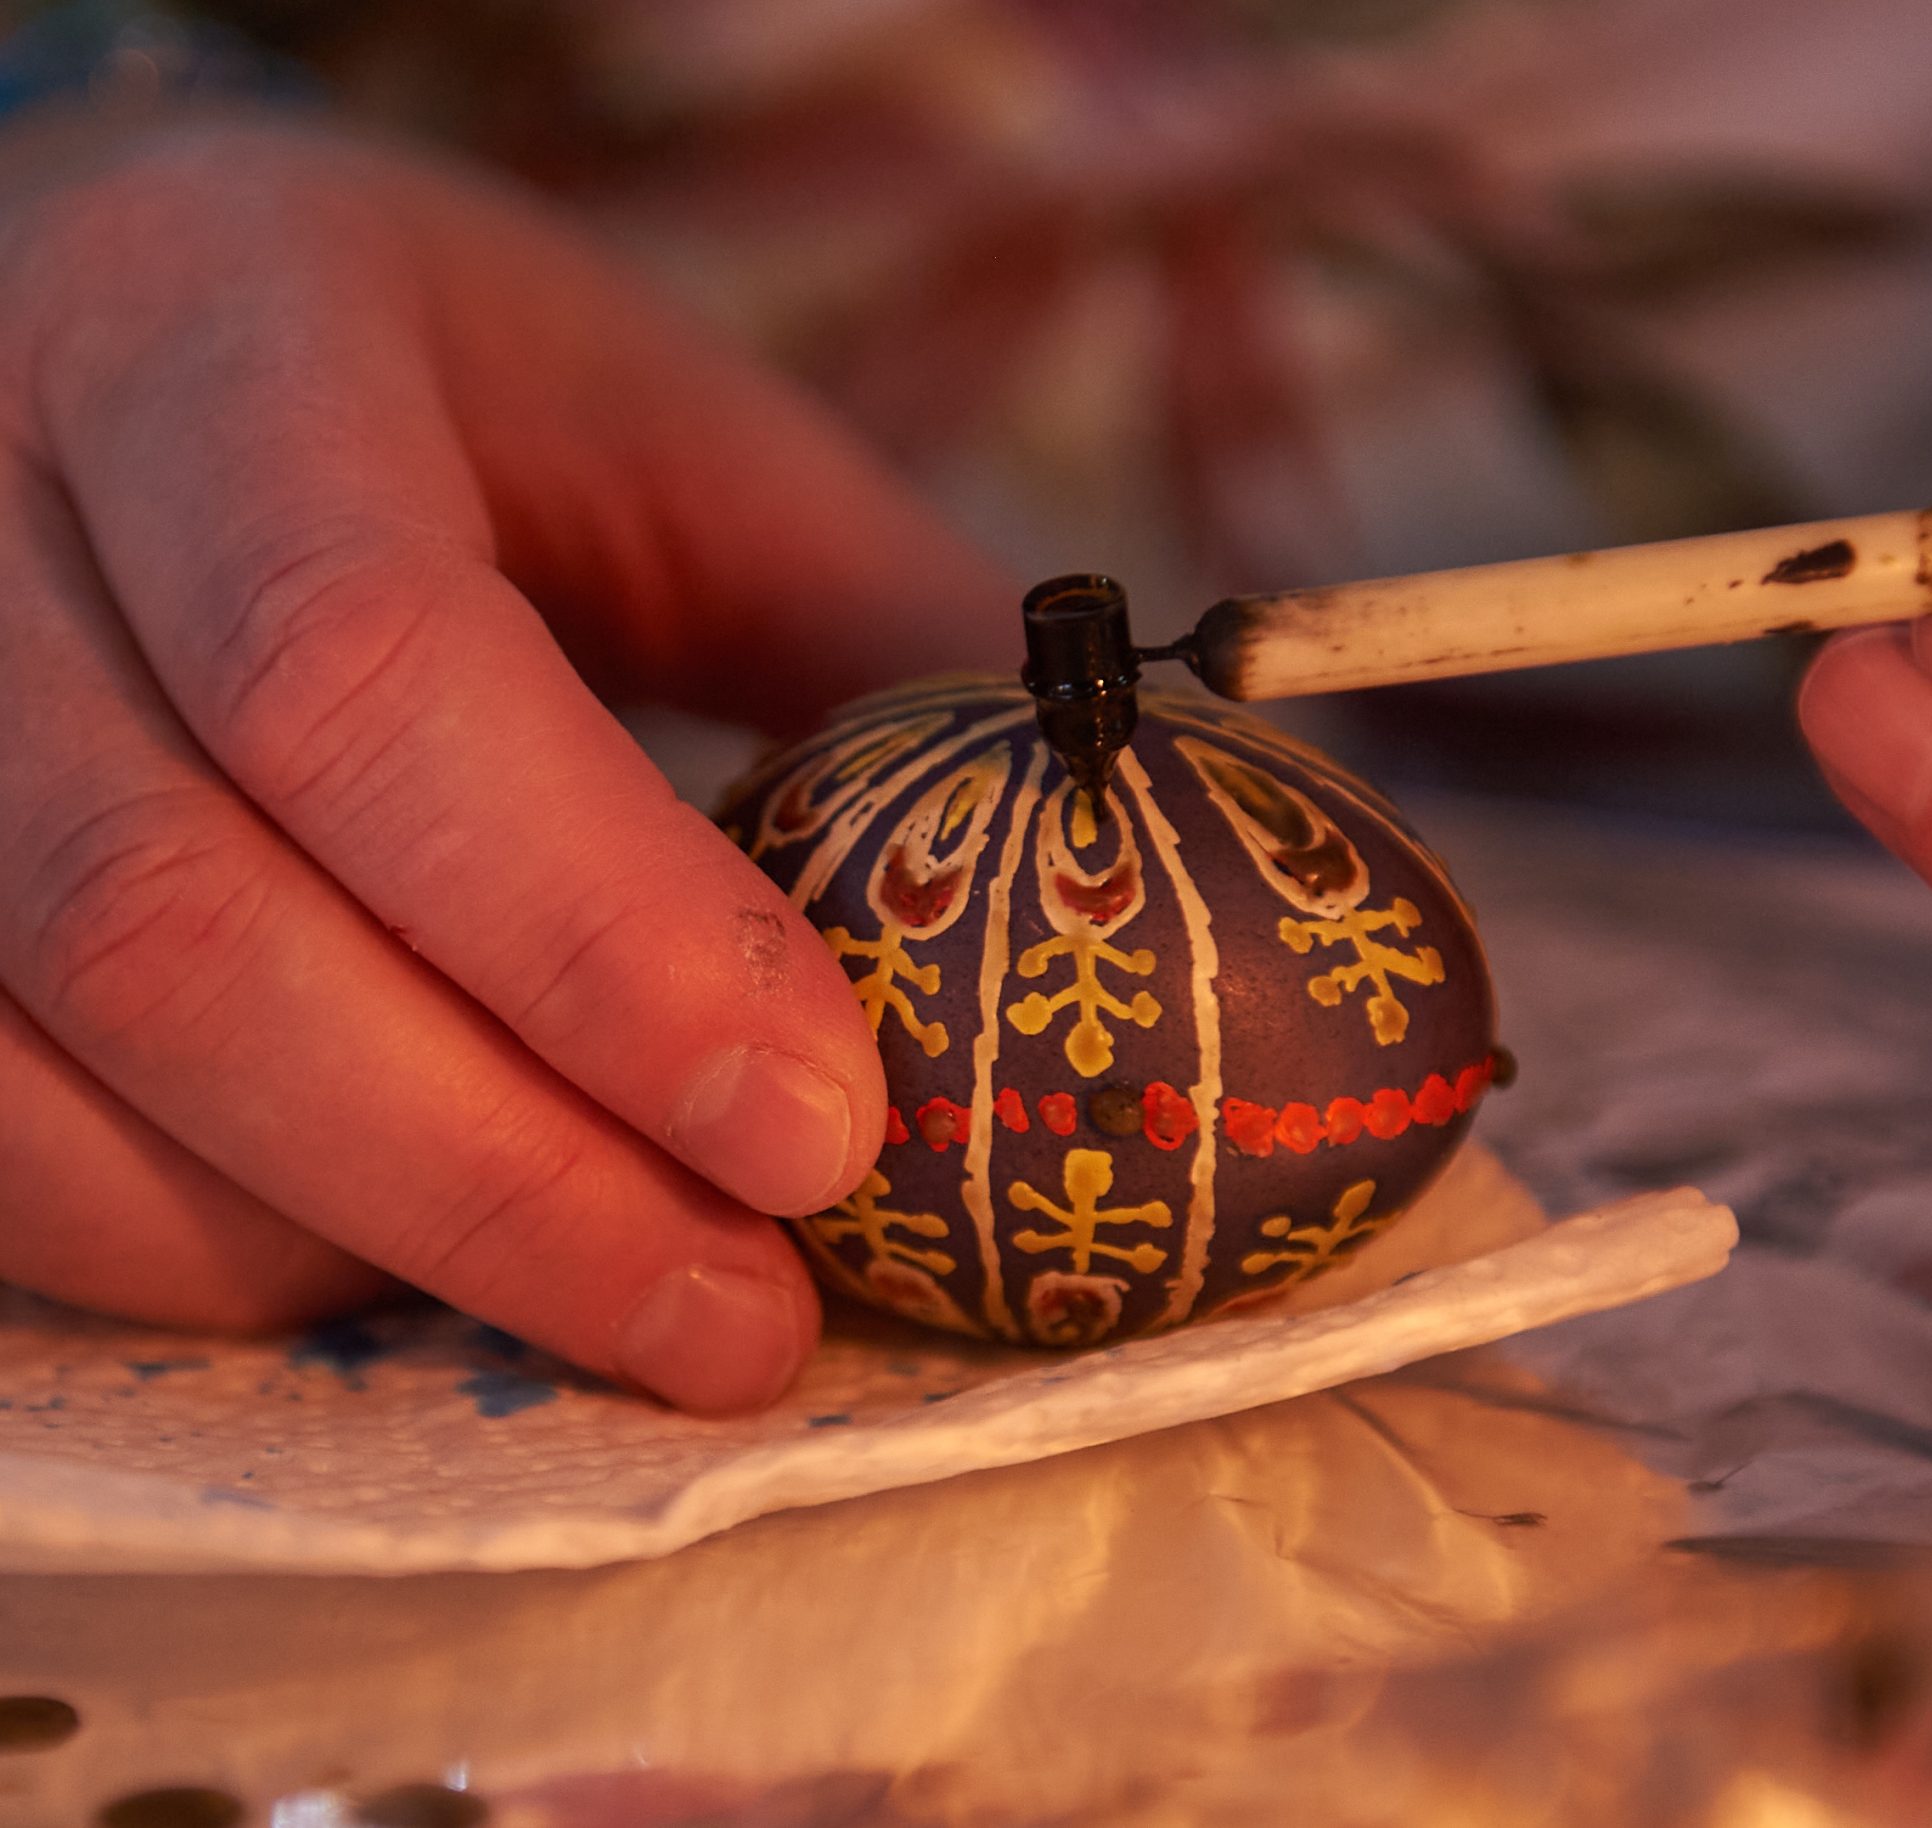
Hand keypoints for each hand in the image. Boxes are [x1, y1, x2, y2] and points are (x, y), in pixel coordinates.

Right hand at [0, 112, 1007, 1409]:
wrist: (132, 329)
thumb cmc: (456, 395)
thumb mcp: (684, 440)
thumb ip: (883, 630)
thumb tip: (1132, 862)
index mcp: (222, 332)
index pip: (362, 664)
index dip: (599, 936)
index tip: (828, 1134)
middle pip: (176, 913)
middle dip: (500, 1169)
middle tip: (750, 1313)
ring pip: (46, 1072)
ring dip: (362, 1244)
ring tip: (632, 1299)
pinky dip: (214, 1255)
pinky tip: (419, 1258)